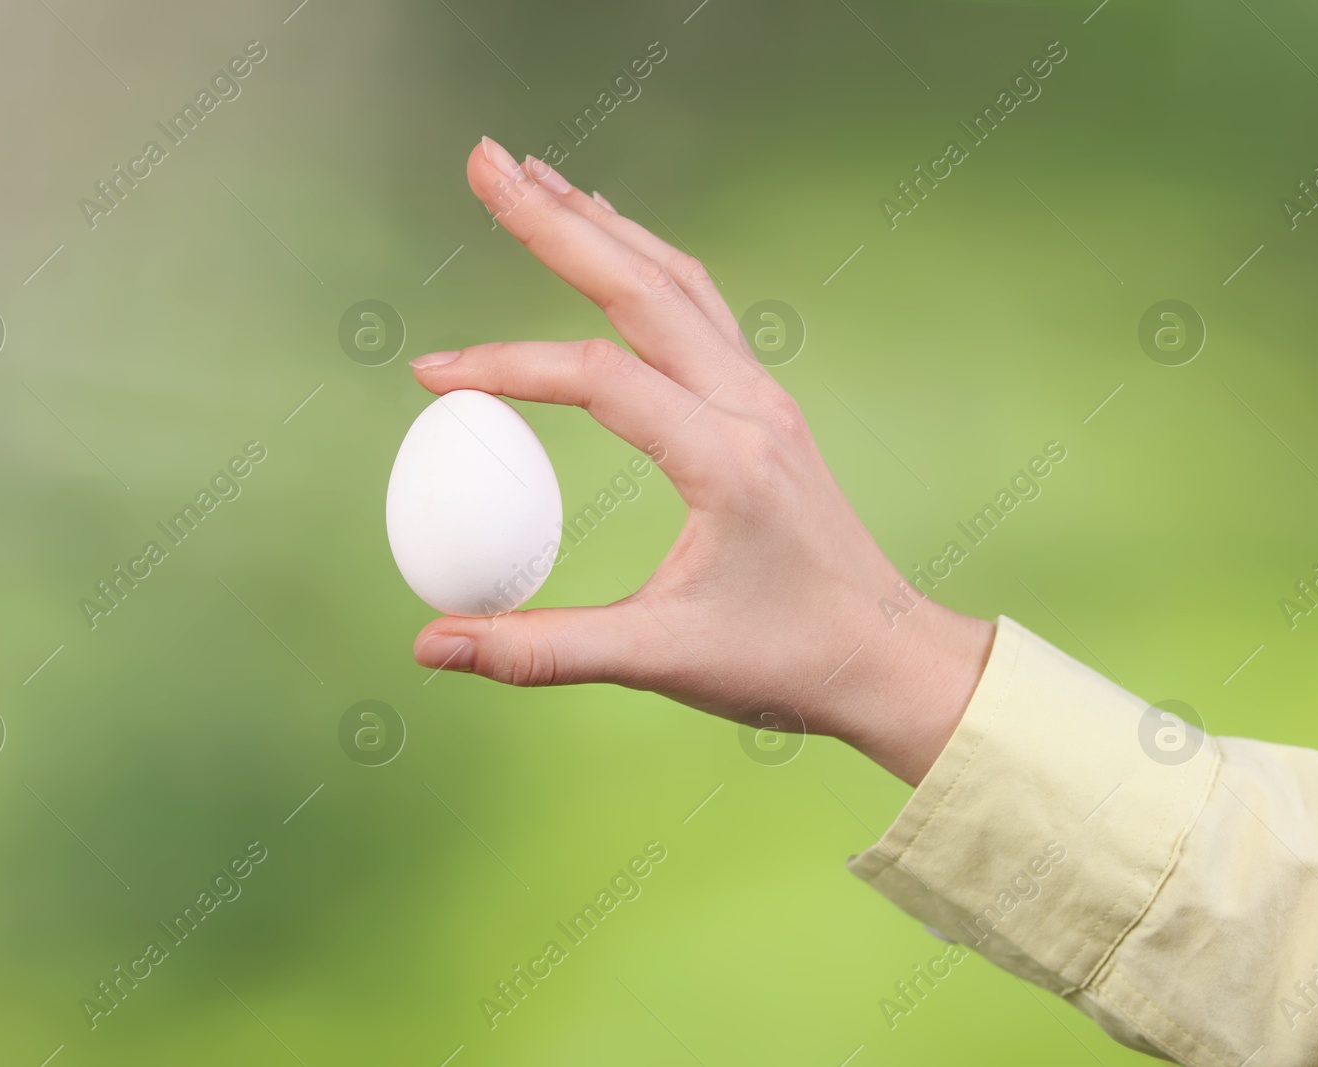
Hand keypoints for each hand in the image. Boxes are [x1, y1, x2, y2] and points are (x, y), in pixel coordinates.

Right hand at [409, 136, 993, 785]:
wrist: (885, 657)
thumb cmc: (785, 659)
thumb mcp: (659, 659)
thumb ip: (540, 649)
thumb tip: (433, 645)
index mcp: (724, 460)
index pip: (598, 378)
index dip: (506, 366)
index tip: (431, 375)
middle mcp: (748, 407)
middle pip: (640, 285)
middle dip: (554, 219)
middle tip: (484, 160)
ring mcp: (762, 396)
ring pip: (675, 280)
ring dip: (603, 224)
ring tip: (538, 177)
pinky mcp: (763, 404)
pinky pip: (700, 305)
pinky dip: (646, 261)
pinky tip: (614, 243)